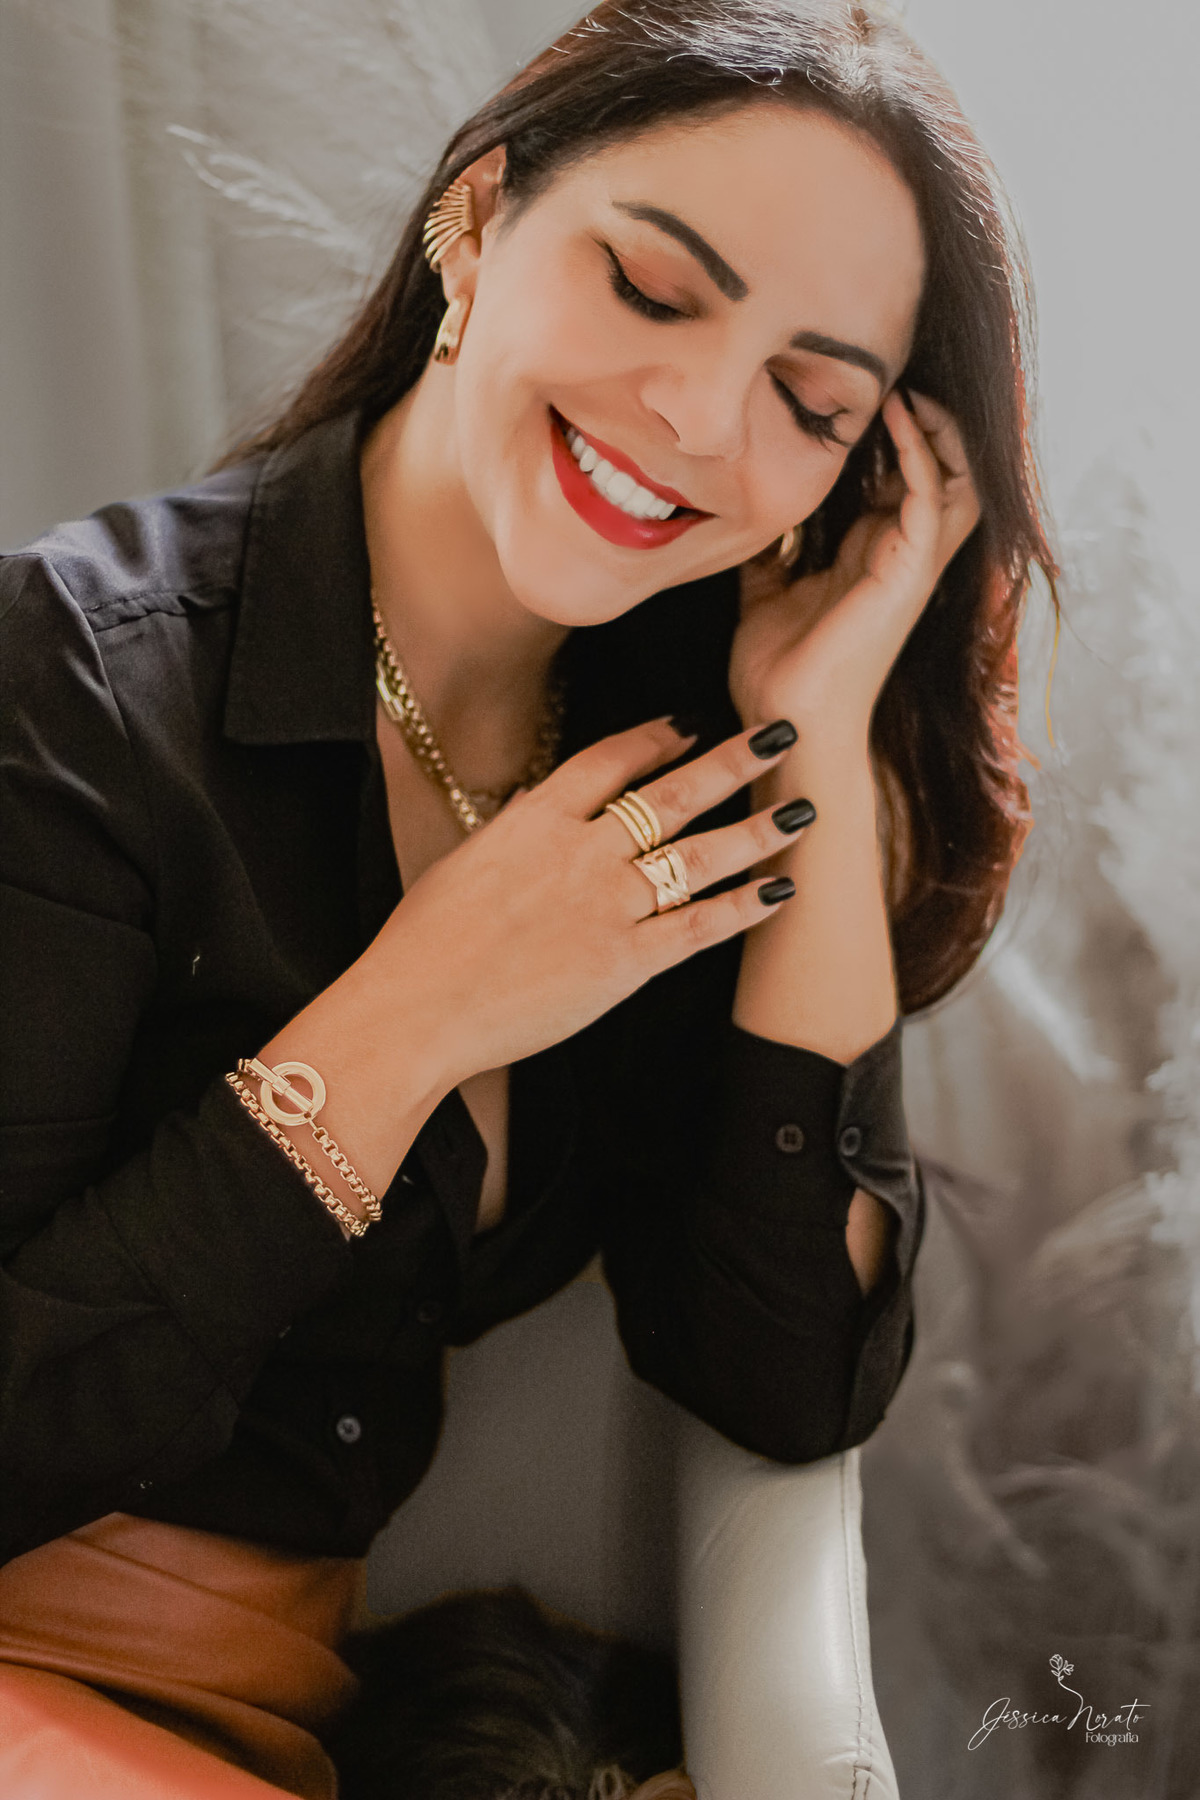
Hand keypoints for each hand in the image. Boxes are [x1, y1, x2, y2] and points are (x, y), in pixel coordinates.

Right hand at [364, 716, 813, 1086]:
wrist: (416, 1008)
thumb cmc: (423, 943)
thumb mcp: (464, 862)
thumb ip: (514, 834)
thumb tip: (539, 811)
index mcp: (533, 819)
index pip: (608, 760)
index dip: (654, 738)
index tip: (687, 725)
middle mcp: (580, 851)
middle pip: (671, 794)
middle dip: (731, 762)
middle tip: (778, 734)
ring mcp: (606, 906)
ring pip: (699, 856)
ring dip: (756, 830)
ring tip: (801, 811)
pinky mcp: (623, 963)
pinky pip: (698, 927)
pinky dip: (742, 907)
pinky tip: (778, 892)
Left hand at [729, 390, 979, 743]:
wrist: (785, 721)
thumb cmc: (779, 672)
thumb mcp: (765, 593)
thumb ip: (770, 555)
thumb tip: (748, 518)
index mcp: (875, 560)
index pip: (903, 484)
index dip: (893, 438)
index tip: (863, 395)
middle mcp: (902, 560)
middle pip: (948, 475)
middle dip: (934, 426)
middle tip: (902, 382)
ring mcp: (911, 567)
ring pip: (959, 481)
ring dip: (940, 430)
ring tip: (912, 389)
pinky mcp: (907, 574)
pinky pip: (929, 496)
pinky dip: (918, 451)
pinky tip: (898, 415)